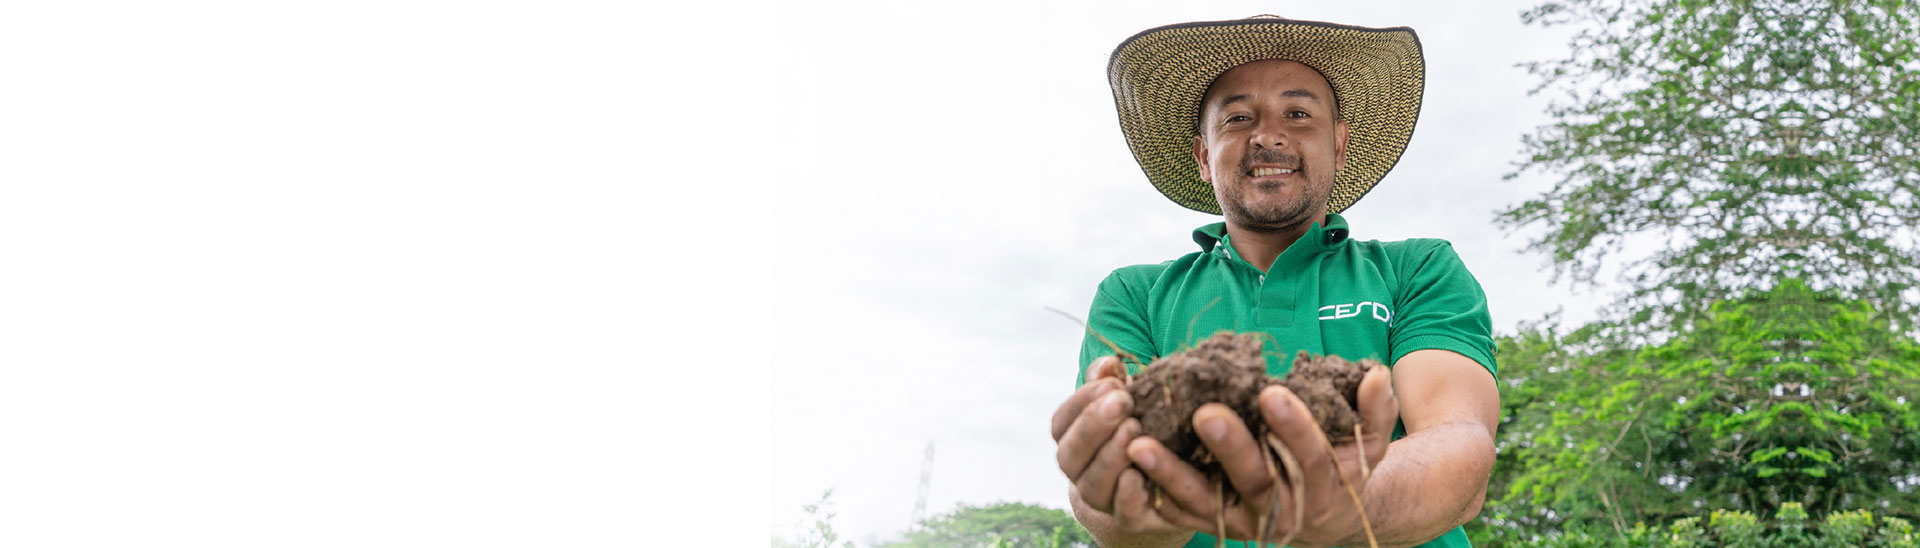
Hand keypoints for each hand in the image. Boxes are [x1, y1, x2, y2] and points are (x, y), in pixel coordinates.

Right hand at [1055, 357, 1191, 539]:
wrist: (1159, 481)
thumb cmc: (1137, 427)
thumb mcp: (1125, 402)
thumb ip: (1112, 382)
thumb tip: (1109, 364)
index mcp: (1071, 441)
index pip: (1061, 423)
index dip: (1081, 403)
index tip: (1112, 383)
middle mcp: (1078, 472)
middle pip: (1070, 454)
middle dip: (1094, 426)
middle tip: (1122, 401)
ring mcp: (1101, 498)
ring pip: (1092, 484)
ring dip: (1111, 456)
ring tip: (1135, 428)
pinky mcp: (1130, 519)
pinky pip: (1123, 512)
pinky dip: (1128, 494)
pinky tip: (1140, 472)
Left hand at [1124, 365, 1397, 547]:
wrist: (1328, 513)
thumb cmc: (1344, 462)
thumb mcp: (1368, 439)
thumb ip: (1374, 409)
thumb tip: (1376, 374)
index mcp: (1325, 486)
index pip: (1310, 457)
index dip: (1294, 426)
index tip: (1271, 392)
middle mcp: (1284, 512)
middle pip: (1256, 482)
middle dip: (1231, 448)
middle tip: (1204, 414)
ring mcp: (1246, 523)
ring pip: (1206, 502)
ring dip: (1172, 474)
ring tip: (1139, 444)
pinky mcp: (1215, 526)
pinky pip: (1181, 513)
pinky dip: (1154, 492)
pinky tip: (1127, 466)